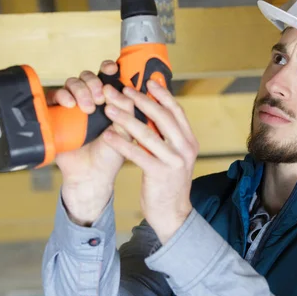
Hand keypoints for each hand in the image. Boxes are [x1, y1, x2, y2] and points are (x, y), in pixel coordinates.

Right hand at [48, 61, 133, 225]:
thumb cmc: (111, 154)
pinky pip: (55, 96)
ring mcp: (73, 107)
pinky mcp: (58, 114)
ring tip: (87, 107)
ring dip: (80, 89)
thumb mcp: (125, 131)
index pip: (107, 76)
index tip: (112, 69)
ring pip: (72, 83)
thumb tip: (120, 89)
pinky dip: (62, 95)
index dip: (108, 68)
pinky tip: (70, 105)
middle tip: (101, 98)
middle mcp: (91, 100)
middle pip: (88, 76)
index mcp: (110, 101)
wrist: (91, 175)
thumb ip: (127, 110)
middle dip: (94, 82)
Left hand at [101, 80, 197, 243]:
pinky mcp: (159, 174)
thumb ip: (166, 137)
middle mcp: (185, 149)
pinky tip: (107, 135)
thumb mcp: (173, 157)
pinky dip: (121, 143)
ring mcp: (174, 162)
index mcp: (189, 141)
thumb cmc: (168, 183)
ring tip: (109, 108)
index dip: (162, 94)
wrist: (173, 214)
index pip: (176, 111)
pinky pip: (137, 154)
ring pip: (147, 133)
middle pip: (162, 117)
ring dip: (126, 118)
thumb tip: (152, 112)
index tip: (147, 81)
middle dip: (140, 100)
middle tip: (121, 89)